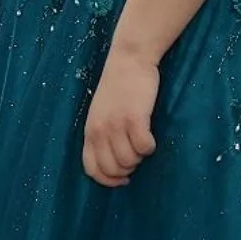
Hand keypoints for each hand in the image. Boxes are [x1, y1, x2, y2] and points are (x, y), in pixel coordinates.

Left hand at [83, 44, 159, 188]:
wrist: (129, 59)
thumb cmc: (118, 87)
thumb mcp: (100, 113)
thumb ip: (102, 134)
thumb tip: (114, 160)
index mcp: (89, 131)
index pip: (92, 169)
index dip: (108, 180)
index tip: (122, 179)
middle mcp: (100, 131)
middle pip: (113, 169)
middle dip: (127, 170)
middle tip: (136, 157)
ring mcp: (117, 125)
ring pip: (129, 161)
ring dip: (140, 157)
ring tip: (143, 144)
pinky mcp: (135, 118)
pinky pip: (144, 147)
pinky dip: (150, 147)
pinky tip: (150, 137)